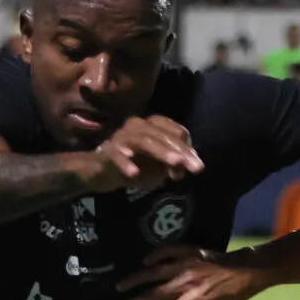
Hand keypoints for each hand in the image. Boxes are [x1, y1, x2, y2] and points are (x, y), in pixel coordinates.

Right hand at [83, 115, 202, 191]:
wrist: (102, 172)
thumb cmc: (135, 166)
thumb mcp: (159, 169)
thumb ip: (173, 167)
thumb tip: (187, 168)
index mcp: (150, 127)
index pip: (173, 130)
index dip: (187, 146)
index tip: (197, 163)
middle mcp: (137, 127)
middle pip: (162, 135)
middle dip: (180, 151)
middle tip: (196, 167)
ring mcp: (121, 138)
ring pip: (143, 140)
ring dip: (161, 151)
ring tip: (175, 163)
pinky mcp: (108, 151)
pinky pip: (117, 156)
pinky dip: (125, 164)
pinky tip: (134, 173)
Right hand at [116, 244, 257, 299]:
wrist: (247, 271)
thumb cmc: (228, 298)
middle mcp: (185, 285)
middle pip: (153, 296)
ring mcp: (186, 266)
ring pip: (154, 272)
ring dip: (136, 280)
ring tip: (119, 287)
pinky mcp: (189, 251)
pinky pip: (167, 251)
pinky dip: (155, 256)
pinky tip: (144, 262)